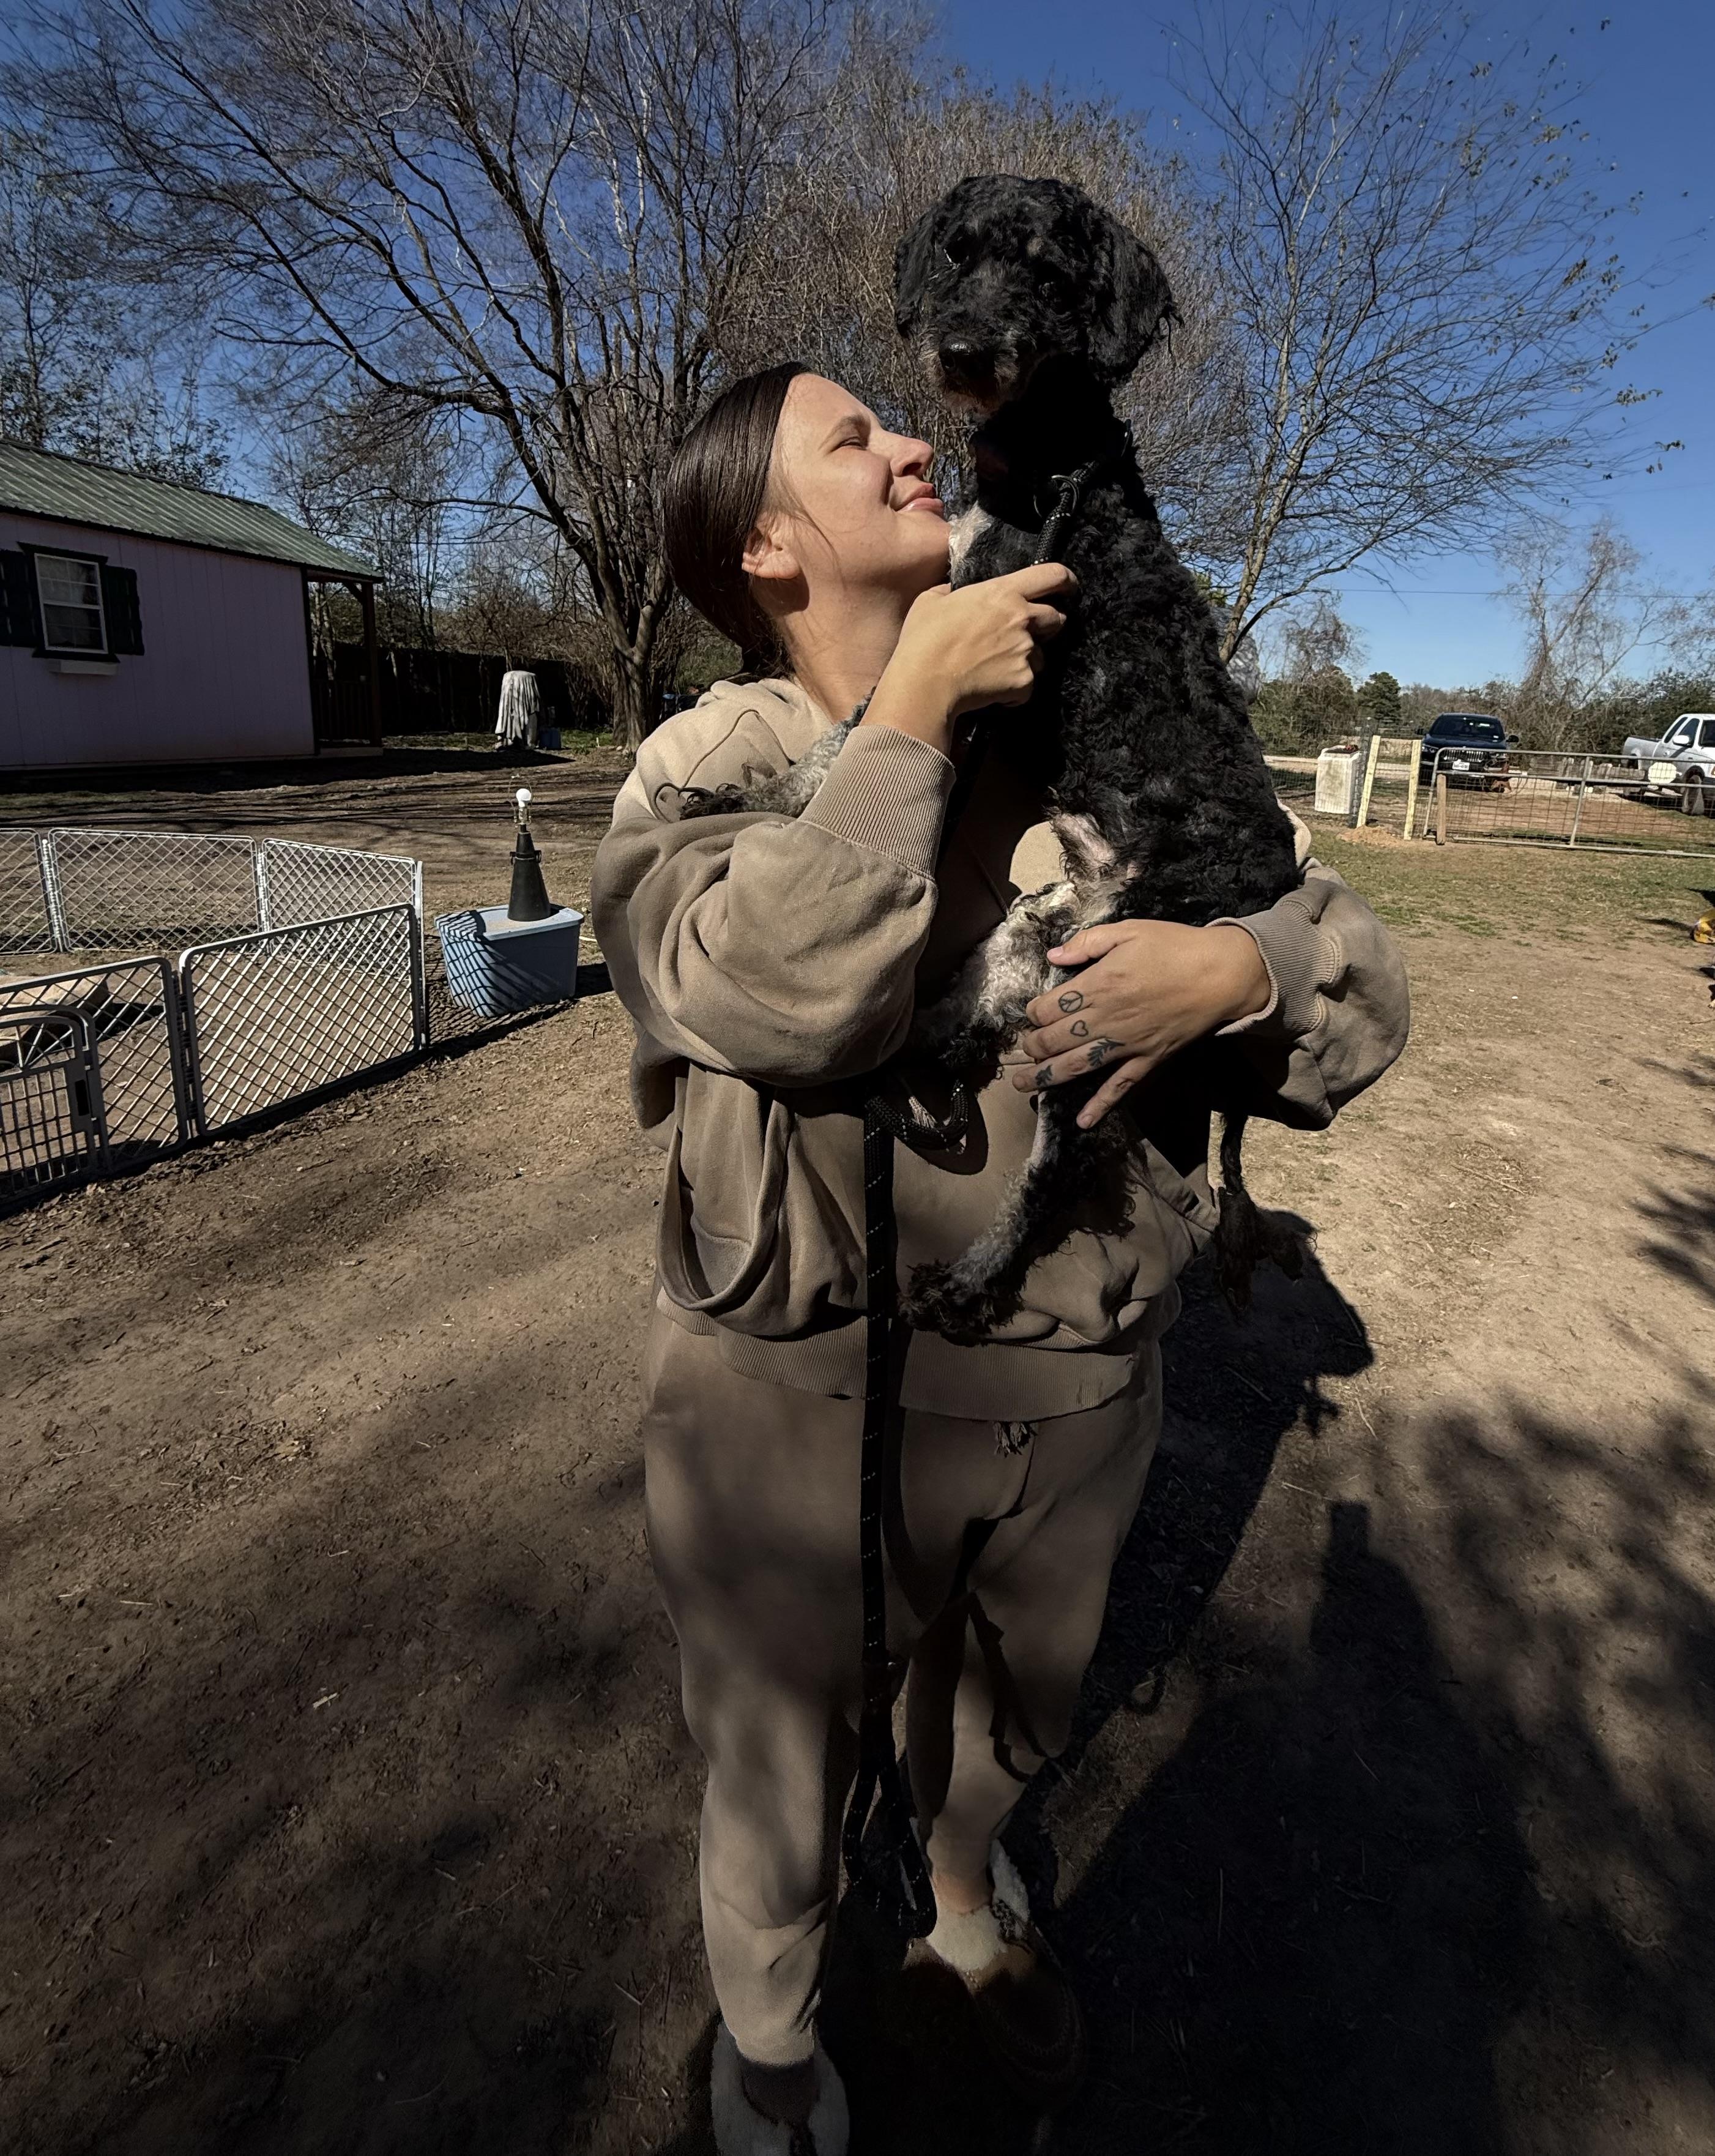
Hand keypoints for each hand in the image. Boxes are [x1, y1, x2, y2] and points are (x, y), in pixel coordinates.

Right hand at [862, 562, 1076, 750]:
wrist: (925, 685)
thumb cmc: (923, 641)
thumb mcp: (930, 600)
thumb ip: (950, 591)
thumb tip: (952, 593)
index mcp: (1003, 592)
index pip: (1052, 575)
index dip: (1067, 580)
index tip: (1069, 586)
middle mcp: (1023, 619)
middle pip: (1056, 618)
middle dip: (1046, 625)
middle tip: (1023, 634)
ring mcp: (1026, 651)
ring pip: (1042, 655)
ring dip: (1027, 660)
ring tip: (997, 668)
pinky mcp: (1024, 681)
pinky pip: (1027, 685)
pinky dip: (1014, 690)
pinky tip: (991, 688)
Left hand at [1011, 920, 1271, 1125]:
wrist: (1222, 973)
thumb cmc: (1175, 947)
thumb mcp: (1129, 930)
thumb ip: (1087, 943)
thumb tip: (1054, 956)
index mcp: (1098, 984)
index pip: (1049, 1007)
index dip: (1033, 1013)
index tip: (1030, 1014)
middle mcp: (1105, 1018)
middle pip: (1055, 1039)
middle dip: (1032, 1046)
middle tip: (1022, 1050)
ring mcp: (1125, 1043)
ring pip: (1076, 1065)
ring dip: (1046, 1078)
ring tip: (1023, 1085)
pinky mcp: (1147, 1059)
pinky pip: (1120, 1086)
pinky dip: (1101, 1105)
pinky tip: (1083, 1121)